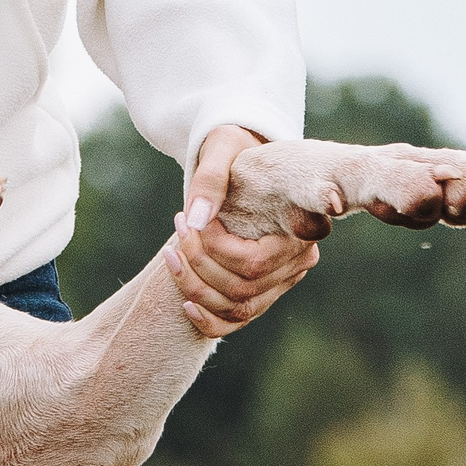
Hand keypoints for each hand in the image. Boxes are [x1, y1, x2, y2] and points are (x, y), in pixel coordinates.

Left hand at [163, 125, 319, 339]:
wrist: (243, 151)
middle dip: (198, 263)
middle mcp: (297, 261)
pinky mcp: (264, 289)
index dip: (214, 249)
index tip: (185, 216)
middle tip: (177, 226)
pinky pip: (238, 320)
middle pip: (243, 288)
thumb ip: (211, 179)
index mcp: (297, 228)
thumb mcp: (222, 148)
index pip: (253, 262)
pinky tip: (184, 302)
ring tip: (169, 254)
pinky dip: (209, 320)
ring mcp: (282, 279)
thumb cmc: (236, 144)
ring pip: (238, 308)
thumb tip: (195, 217)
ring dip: (196, 288)